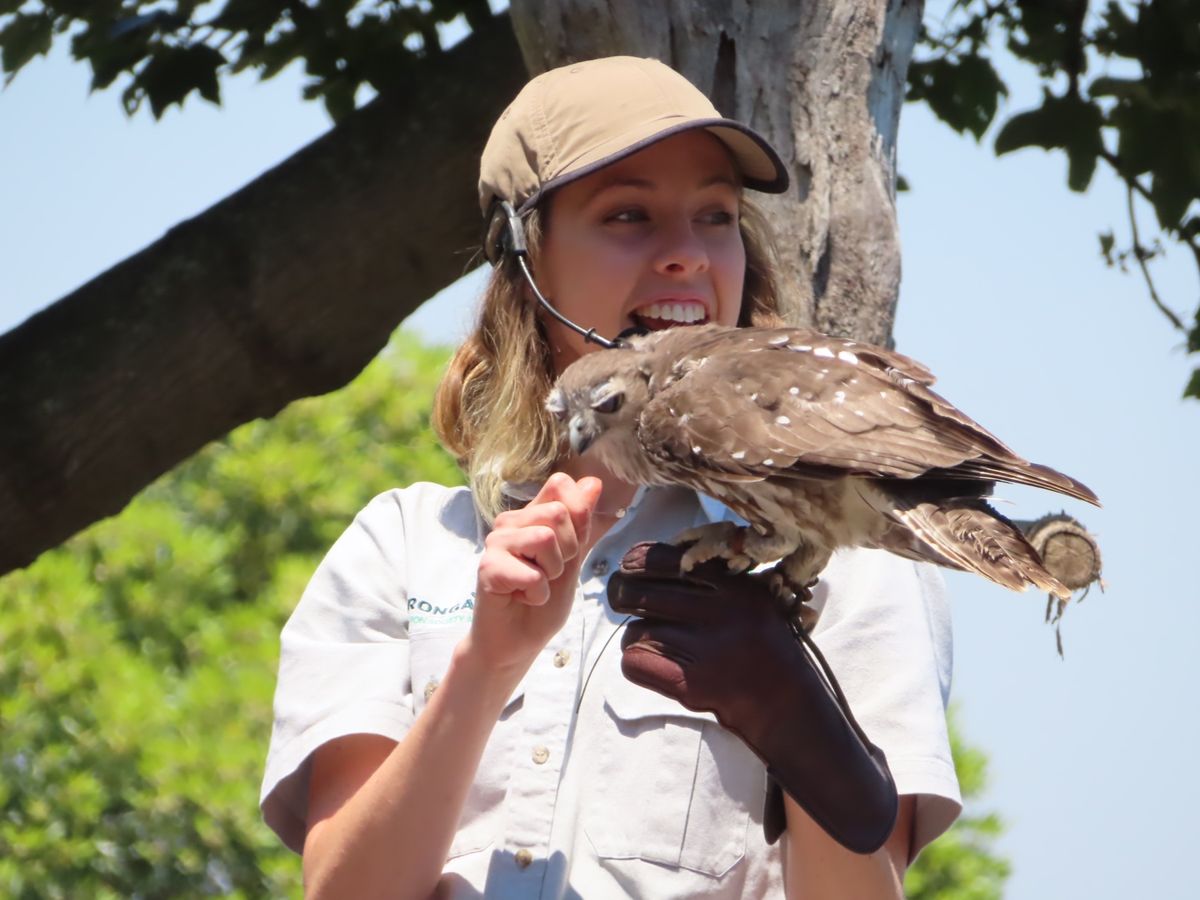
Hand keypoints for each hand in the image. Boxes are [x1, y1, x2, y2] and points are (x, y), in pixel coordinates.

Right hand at [468, 473, 601, 675]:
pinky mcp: (488, 567)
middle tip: (549, 573)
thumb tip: (593, 482)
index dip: (577, 516)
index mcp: (531, 515)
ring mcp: (496, 543)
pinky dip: (538, 594)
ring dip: (551, 573)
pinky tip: (522, 598)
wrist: (517, 643)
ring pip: (545, 538)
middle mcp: (510, 523)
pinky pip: (532, 574)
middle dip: (567, 551)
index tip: (569, 549)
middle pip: (558, 512)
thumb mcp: (573, 561)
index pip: (560, 484)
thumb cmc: (542, 602)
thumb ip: (581, 524)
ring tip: (535, 585)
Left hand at [606, 541, 897, 853]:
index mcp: (733, 586)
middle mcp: (719, 613)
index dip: (636, 562)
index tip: (631, 567)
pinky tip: (651, 662)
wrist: (786, 703)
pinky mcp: (691, 683)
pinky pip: (635, 663)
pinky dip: (636, 663)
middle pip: (637, 593)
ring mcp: (704, 650)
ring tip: (652, 639)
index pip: (662, 560)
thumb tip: (654, 557)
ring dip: (635, 635)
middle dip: (622, 595)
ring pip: (635, 630)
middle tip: (622, 599)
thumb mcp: (752, 596)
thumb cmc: (765, 644)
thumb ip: (714, 576)